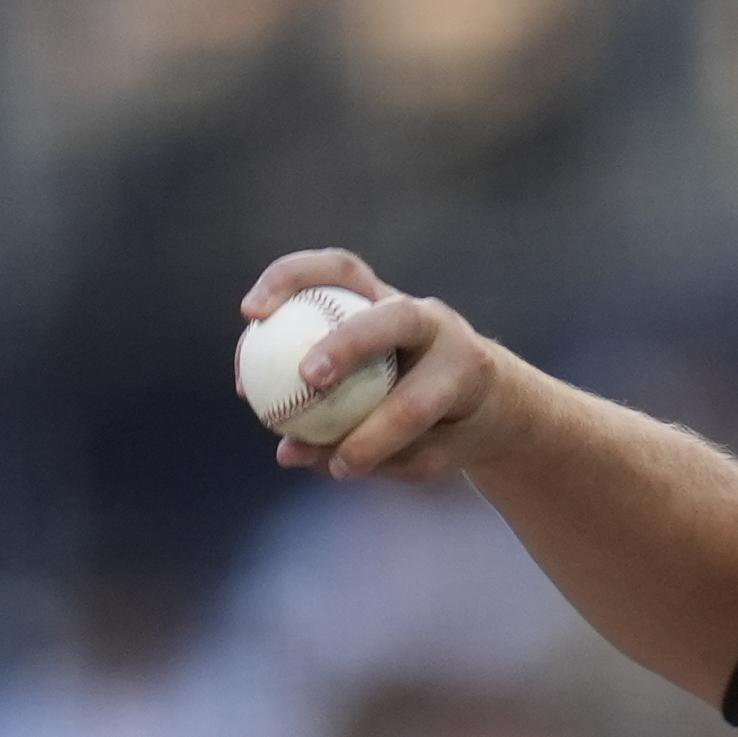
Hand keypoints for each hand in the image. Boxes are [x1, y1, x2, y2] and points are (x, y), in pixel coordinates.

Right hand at [239, 250, 524, 482]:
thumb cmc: (450, 432)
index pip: (417, 404)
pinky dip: (287, 285)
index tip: (343, 465)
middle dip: (348, 345)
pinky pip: (323, 275)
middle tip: (305, 376)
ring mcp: (401, 298)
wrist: (485, 389)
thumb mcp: (427, 456)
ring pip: (348, 272)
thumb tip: (287, 454)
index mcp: (465, 371)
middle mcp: (437, 323)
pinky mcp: (370, 286)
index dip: (377, 435)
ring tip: (252, 316)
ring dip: (296, 285)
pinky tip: (253, 318)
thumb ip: (366, 456)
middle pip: (392, 320)